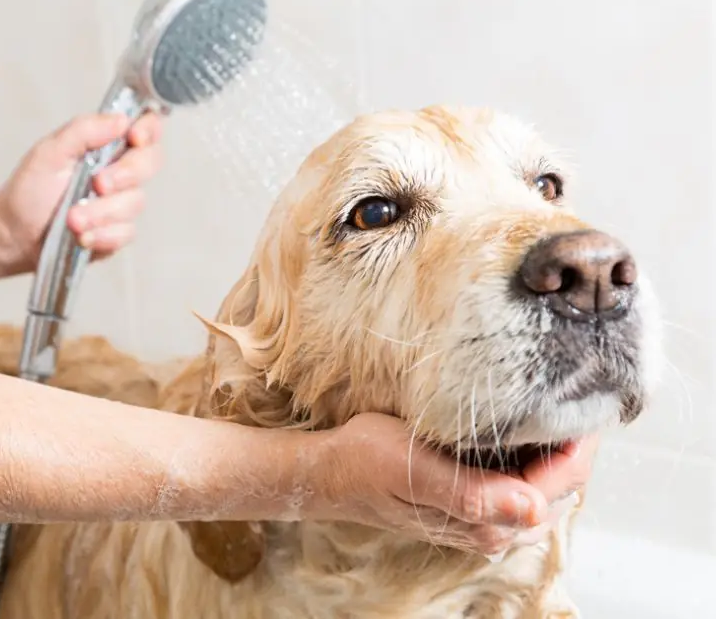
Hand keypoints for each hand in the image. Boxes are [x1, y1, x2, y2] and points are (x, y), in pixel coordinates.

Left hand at [0, 112, 163, 267]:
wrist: (14, 233)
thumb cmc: (30, 190)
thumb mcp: (50, 151)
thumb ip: (84, 131)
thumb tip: (120, 120)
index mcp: (106, 144)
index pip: (146, 127)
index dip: (149, 129)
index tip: (134, 137)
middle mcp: (120, 171)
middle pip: (150, 162)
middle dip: (125, 175)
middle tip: (97, 184)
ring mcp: (121, 203)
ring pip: (135, 202)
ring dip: (101, 212)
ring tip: (72, 219)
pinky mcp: (117, 232)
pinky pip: (126, 232)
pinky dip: (102, 235)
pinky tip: (82, 236)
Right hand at [307, 413, 596, 555]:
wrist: (332, 472)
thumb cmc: (367, 462)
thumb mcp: (415, 469)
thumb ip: (474, 494)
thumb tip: (533, 509)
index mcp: (484, 520)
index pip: (560, 483)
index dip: (581, 444)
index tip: (591, 401)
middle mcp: (491, 528)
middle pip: (561, 488)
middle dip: (575, 447)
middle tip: (582, 395)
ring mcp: (482, 519)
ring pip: (545, 488)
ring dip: (557, 453)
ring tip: (562, 408)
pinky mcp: (472, 506)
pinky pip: (522, 485)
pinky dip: (535, 458)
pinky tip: (528, 430)